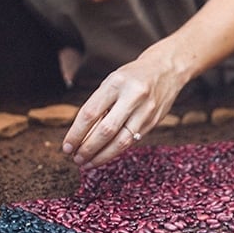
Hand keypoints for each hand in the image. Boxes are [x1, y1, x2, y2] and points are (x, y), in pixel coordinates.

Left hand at [61, 55, 183, 168]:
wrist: (166, 70)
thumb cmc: (132, 76)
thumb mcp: (112, 81)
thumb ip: (99, 105)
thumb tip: (79, 135)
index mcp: (116, 83)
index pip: (90, 113)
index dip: (76, 133)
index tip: (67, 146)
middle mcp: (133, 96)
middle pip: (106, 130)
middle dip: (88, 148)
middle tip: (76, 159)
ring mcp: (146, 110)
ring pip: (121, 141)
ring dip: (102, 156)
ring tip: (88, 163)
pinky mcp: (154, 121)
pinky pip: (131, 141)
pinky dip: (115, 151)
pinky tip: (104, 155)